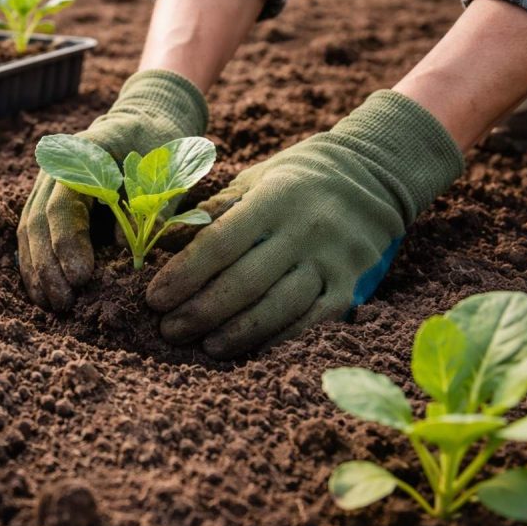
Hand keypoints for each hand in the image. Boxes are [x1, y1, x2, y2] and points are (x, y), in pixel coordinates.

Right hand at [18, 69, 207, 310]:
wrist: (144, 124)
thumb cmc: (159, 145)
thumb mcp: (164, 168)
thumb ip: (148, 204)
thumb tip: (122, 248)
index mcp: (80, 154)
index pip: (62, 203)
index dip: (67, 243)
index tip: (80, 277)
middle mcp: (54, 170)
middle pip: (37, 221)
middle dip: (48, 266)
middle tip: (64, 301)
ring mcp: (46, 185)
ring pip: (30, 230)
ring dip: (37, 270)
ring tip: (51, 305)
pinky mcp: (48, 202)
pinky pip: (33, 235)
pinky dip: (36, 265)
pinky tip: (42, 293)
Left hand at [147, 91, 464, 358]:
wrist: (372, 175)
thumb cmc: (294, 180)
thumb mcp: (253, 180)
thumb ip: (211, 212)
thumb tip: (162, 245)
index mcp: (274, 198)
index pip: (220, 242)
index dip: (184, 274)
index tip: (154, 299)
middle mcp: (306, 229)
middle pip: (245, 282)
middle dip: (201, 311)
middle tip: (168, 331)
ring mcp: (333, 260)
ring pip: (278, 307)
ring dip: (236, 333)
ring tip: (203, 347)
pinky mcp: (351, 285)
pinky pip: (310, 321)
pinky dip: (276, 339)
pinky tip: (247, 351)